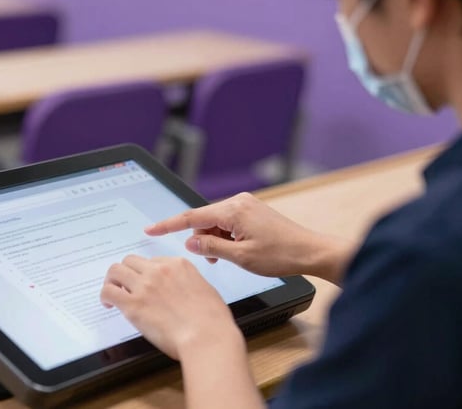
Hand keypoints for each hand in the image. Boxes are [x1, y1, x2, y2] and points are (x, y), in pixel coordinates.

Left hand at [100, 255, 241, 359]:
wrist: (207, 337)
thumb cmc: (212, 320)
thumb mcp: (204, 289)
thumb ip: (187, 284)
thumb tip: (178, 291)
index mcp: (178, 265)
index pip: (152, 261)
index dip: (145, 273)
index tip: (144, 283)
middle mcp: (159, 270)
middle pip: (131, 261)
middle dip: (126, 273)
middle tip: (125, 286)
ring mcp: (144, 286)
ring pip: (116, 271)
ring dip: (112, 281)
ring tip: (113, 293)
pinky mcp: (133, 304)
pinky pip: (109, 291)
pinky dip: (105, 296)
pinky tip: (108, 305)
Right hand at [146, 192, 353, 285]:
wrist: (311, 252)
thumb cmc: (281, 255)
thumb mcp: (240, 257)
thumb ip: (211, 247)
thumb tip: (190, 241)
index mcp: (233, 210)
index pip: (191, 217)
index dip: (168, 225)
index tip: (150, 229)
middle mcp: (238, 202)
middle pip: (204, 219)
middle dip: (200, 239)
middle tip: (208, 260)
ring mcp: (246, 205)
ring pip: (216, 222)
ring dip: (213, 240)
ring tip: (224, 258)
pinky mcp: (252, 211)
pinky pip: (228, 222)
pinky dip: (224, 237)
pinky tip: (231, 251)